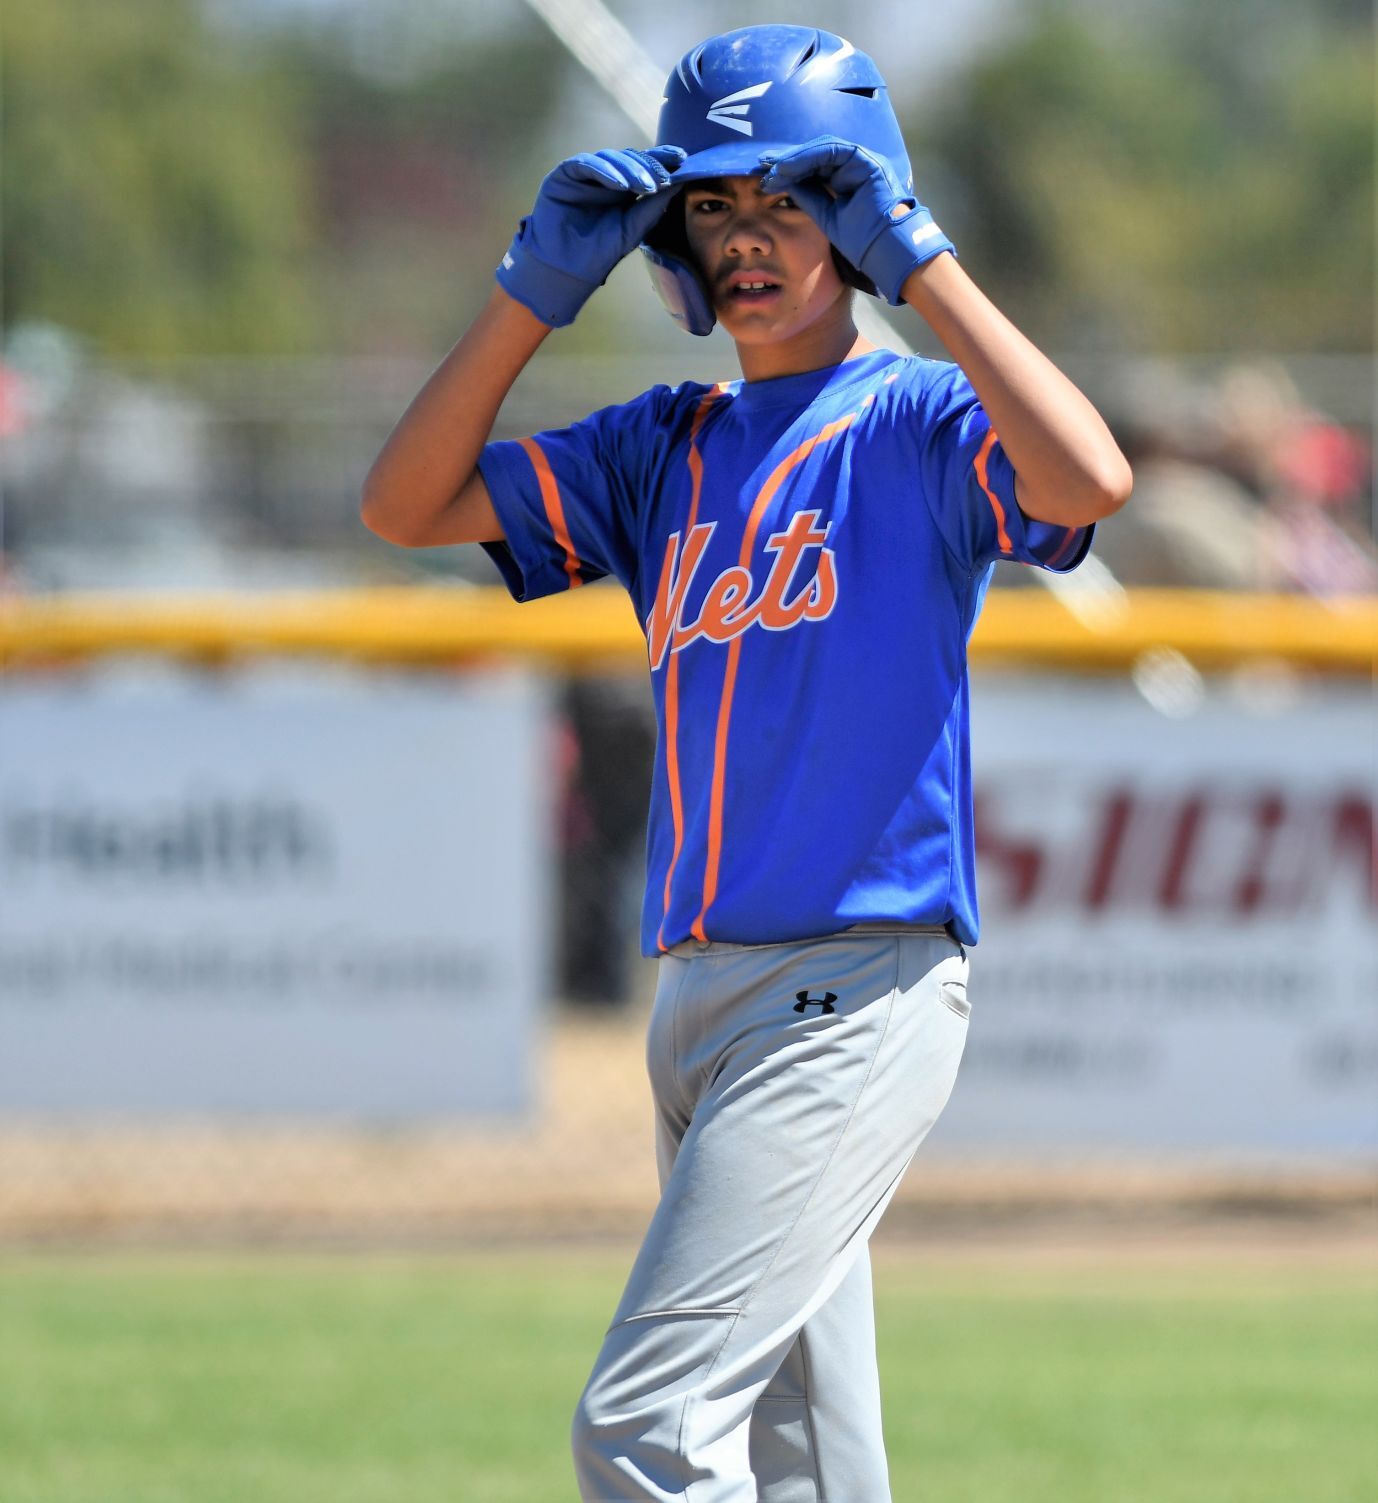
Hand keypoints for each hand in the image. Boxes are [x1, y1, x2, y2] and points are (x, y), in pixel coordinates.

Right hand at [496, 146, 685, 327]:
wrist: (567, 269)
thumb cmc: (598, 253)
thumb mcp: (632, 229)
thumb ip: (652, 206)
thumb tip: (678, 183)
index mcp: (622, 187)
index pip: (643, 166)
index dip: (662, 159)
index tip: (683, 158)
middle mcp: (604, 176)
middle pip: (629, 158)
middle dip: (649, 165)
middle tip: (664, 178)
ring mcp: (584, 173)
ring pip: (610, 158)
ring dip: (630, 169)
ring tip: (645, 186)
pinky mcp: (565, 174)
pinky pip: (586, 164)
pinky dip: (605, 171)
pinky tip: (620, 185)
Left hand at [758, 136, 954, 305]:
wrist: (886, 249)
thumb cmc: (862, 239)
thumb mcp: (825, 216)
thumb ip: (808, 197)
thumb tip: (783, 183)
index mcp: (846, 178)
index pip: (813, 167)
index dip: (788, 170)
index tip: (765, 176)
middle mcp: (854, 165)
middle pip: (814, 154)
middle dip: (787, 160)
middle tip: (761, 165)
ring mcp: (861, 160)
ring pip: (821, 149)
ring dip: (794, 158)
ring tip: (772, 168)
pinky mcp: (865, 160)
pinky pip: (832, 151)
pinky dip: (808, 157)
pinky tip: (788, 166)